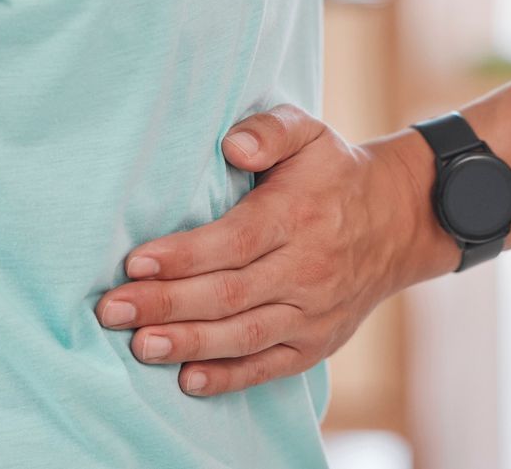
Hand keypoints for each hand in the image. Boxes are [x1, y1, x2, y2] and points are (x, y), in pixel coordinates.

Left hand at [93, 104, 460, 396]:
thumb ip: (270, 130)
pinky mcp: (316, 343)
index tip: (136, 261)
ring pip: (245, 334)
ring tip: (139, 345)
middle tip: (113, 310)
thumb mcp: (309, 132)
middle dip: (167, 304)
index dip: (185, 255)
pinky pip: (270, 366)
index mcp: (298, 215)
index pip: (235, 241)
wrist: (398, 221)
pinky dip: (229, 377)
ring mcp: (313, 312)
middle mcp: (308, 268)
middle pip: (230, 293)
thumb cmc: (333, 173)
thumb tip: (233, 146)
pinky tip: (187, 379)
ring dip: (189, 343)